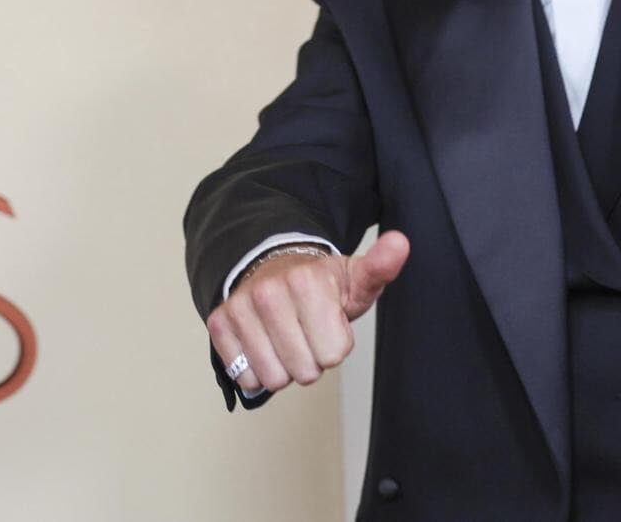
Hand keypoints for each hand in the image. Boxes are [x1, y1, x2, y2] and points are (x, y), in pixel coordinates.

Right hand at [207, 230, 409, 395]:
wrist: (274, 268)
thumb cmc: (319, 284)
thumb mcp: (355, 278)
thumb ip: (380, 266)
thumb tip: (400, 243)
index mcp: (307, 281)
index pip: (333, 355)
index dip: (335, 344)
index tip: (328, 322)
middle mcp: (269, 292)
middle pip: (304, 372)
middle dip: (310, 359)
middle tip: (307, 332)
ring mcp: (240, 308)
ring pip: (274, 378)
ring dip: (284, 367)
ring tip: (286, 338)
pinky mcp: (220, 323)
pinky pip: (245, 377)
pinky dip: (256, 369)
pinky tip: (263, 343)